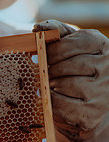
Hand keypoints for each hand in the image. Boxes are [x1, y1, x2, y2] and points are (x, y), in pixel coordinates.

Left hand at [33, 20, 108, 141]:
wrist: (81, 107)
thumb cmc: (71, 72)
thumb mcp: (67, 49)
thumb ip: (55, 34)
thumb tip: (39, 27)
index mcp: (102, 46)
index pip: (75, 42)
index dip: (54, 50)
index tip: (46, 56)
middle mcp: (107, 68)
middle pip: (69, 65)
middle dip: (50, 70)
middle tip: (45, 74)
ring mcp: (102, 92)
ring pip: (66, 85)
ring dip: (51, 86)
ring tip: (50, 86)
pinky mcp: (92, 114)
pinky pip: (63, 106)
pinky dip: (51, 103)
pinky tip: (52, 99)